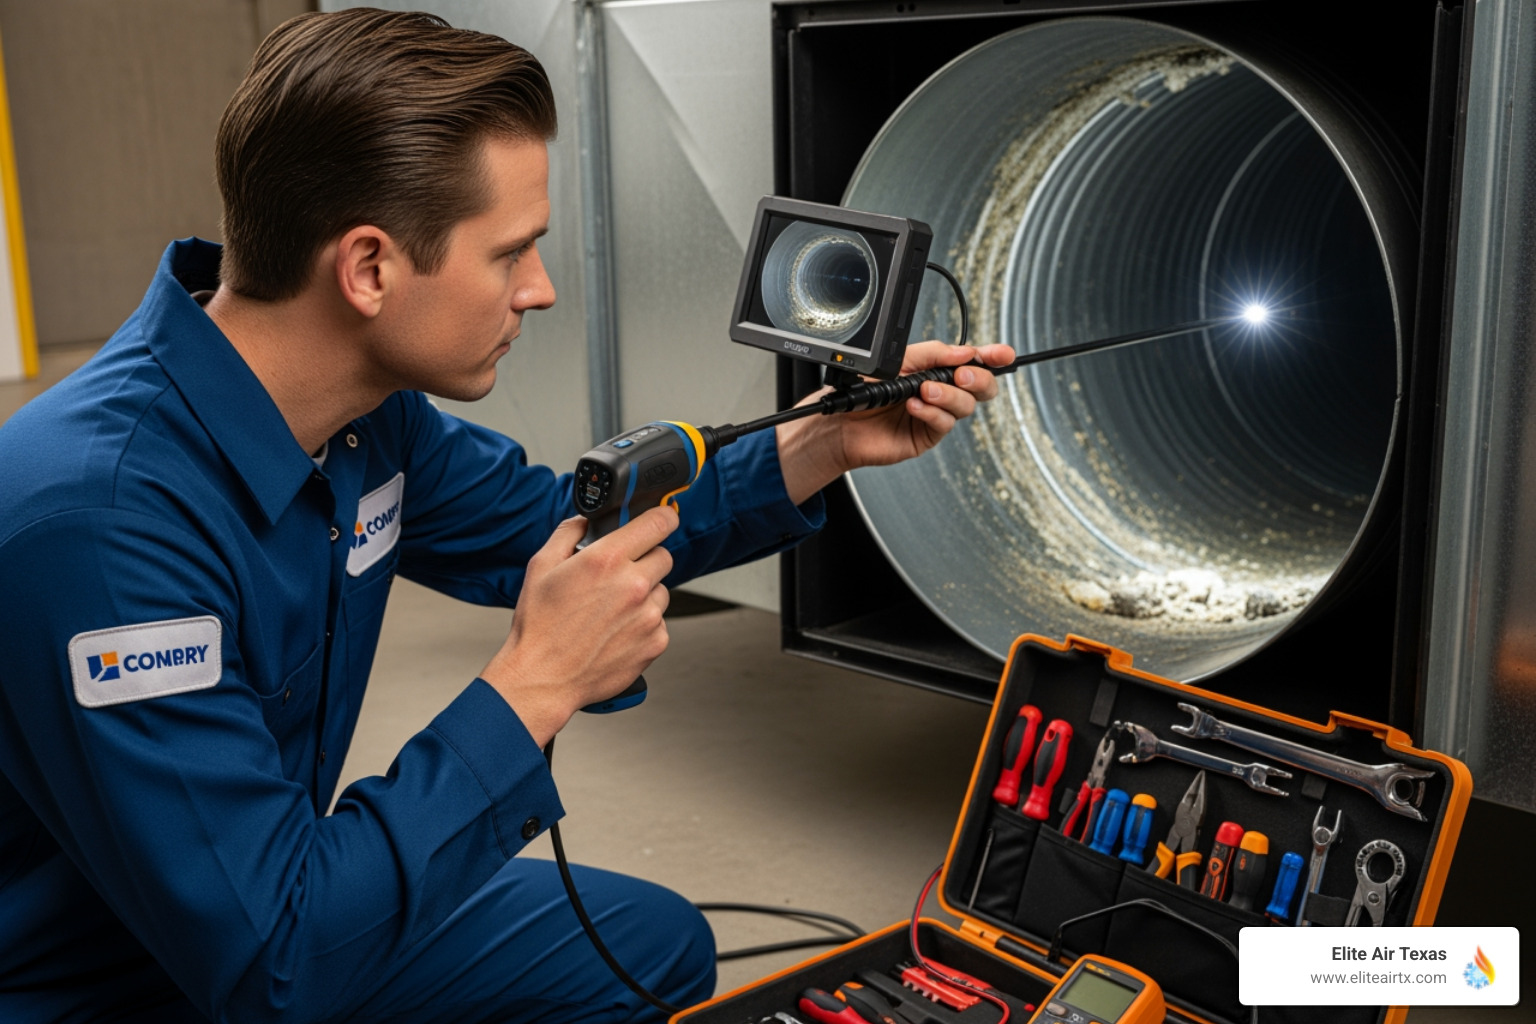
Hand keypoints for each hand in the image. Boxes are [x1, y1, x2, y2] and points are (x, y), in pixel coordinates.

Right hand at [479, 507, 676, 744]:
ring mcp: (648, 616)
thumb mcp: (541, 566)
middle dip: (645, 560)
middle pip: (664, 556)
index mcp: (607, 560)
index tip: (660, 520)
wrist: (543, 677)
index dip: (662, 518)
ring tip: (611, 610)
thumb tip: (585, 520)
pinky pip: (660, 622)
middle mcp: (634, 585)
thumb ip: (568, 533)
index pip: (659, 522)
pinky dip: (644, 624)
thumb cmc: (540, 626)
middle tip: (620, 575)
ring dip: (645, 594)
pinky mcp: (656, 642)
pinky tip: (616, 632)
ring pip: (662, 590)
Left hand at [775, 341, 1014, 504]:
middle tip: (962, 375)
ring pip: (965, 406)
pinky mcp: (927, 436)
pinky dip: (931, 413)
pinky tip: (913, 407)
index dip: (992, 357)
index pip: (973, 362)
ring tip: (924, 391)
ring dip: (948, 396)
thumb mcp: (899, 361)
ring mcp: (936, 415)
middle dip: (978, 379)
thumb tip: (964, 352)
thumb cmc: (865, 389)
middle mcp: (941, 392)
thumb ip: (933, 354)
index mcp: (937, 370)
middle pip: (981, 388)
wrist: (841, 419)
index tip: (1004, 354)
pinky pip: (943, 424)